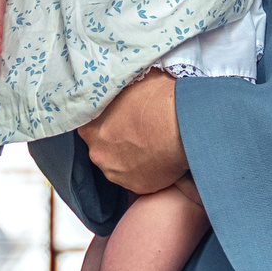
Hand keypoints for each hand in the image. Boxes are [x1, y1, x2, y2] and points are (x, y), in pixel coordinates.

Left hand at [80, 72, 186, 194]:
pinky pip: (137, 178)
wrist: (183, 126)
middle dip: (116, 139)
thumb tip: (121, 86)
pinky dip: (145, 170)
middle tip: (135, 129)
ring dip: (129, 156)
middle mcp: (98, 153)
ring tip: (150, 143)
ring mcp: (116, 173)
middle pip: (102, 146)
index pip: (88, 123)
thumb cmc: (158, 100)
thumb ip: (119, 92)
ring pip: (118, 164)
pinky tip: (158, 157)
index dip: (103, 118)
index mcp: (90, 127)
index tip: (117, 115)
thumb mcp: (132, 83)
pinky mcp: (136, 187)